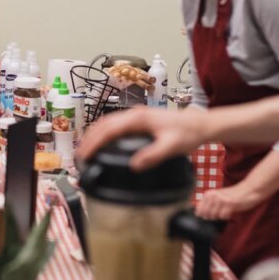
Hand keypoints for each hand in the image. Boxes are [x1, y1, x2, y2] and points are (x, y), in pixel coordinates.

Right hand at [76, 107, 208, 169]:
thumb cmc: (187, 134)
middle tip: (79, 157)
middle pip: (103, 125)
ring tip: (85, 150)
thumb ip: (154, 155)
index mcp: (138, 119)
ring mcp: (135, 115)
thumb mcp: (172, 146)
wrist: (199, 125)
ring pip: (107, 123)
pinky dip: (103, 133)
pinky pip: (114, 124)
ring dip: (94, 135)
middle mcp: (133, 114)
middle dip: (89, 140)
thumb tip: (134, 165)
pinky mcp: (138, 120)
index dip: (94, 143)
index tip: (84, 156)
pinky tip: (102, 142)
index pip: (108, 130)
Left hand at [195, 183, 261, 218]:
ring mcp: (220, 199)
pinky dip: (227, 216)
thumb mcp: (218, 197)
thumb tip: (198, 214)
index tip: (211, 213)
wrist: (249, 189)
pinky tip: (231, 211)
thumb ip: (208, 204)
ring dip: (220, 216)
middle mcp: (213, 196)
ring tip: (226, 210)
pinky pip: (223, 216)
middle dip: (212, 217)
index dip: (204, 215)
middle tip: (221, 211)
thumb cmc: (234, 195)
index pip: (198, 210)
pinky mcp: (229, 203)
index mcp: (208, 194)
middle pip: (205, 215)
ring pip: (214, 216)